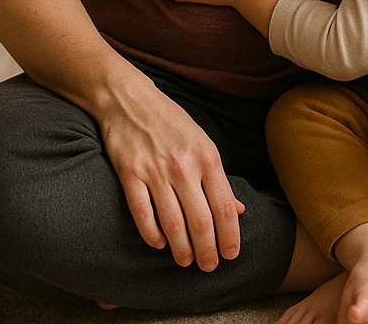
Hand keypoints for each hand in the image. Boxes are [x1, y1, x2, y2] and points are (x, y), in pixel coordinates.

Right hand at [99, 75, 244, 271]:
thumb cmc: (171, 123)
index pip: (224, 207)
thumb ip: (218, 178)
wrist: (130, 100)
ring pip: (172, 224)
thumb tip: (238, 210)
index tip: (231, 256)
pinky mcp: (130, 173)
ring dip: (181, 249)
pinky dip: (152, 234)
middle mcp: (184, 166)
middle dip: (207, 251)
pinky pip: (142, 214)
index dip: (229, 237)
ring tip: (185, 261)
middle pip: (200, 222)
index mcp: (207, 157)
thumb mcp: (202, 143)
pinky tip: (158, 244)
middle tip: (208, 267)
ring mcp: (155, 170)